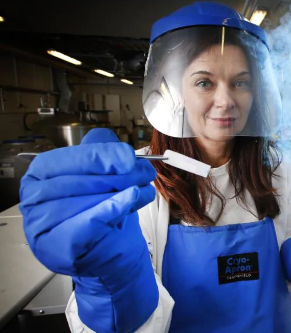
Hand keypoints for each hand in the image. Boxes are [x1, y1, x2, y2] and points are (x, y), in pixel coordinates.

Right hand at [19, 128, 158, 331]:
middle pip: (79, 181)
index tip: (128, 157)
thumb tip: (115, 146)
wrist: (111, 252)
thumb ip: (102, 152)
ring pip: (87, 201)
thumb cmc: (104, 212)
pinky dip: (113, 209)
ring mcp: (43, 227)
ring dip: (123, 192)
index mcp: (39, 176)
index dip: (99, 156)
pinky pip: (89, 223)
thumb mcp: (103, 175)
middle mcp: (34, 201)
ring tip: (143, 191)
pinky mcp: (59, 249)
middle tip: (146, 173)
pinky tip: (131, 199)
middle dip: (119, 176)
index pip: (65, 160)